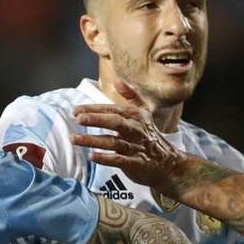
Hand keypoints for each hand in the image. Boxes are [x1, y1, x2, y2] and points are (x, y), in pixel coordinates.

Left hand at [68, 101, 185, 190]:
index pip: (112, 109)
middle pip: (114, 122)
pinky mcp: (136, 163)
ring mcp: (135, 147)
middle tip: (79, 118)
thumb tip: (117, 79)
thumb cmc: (150, 136)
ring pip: (113, 141)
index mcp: (135, 116)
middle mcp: (135, 130)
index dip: (94, 109)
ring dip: (93, 140)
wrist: (168, 163)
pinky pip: (119, 160)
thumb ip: (130, 96)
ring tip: (75, 138)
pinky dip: (105, 158)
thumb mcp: (143, 113)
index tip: (76, 110)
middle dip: (96, 119)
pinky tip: (92, 156)